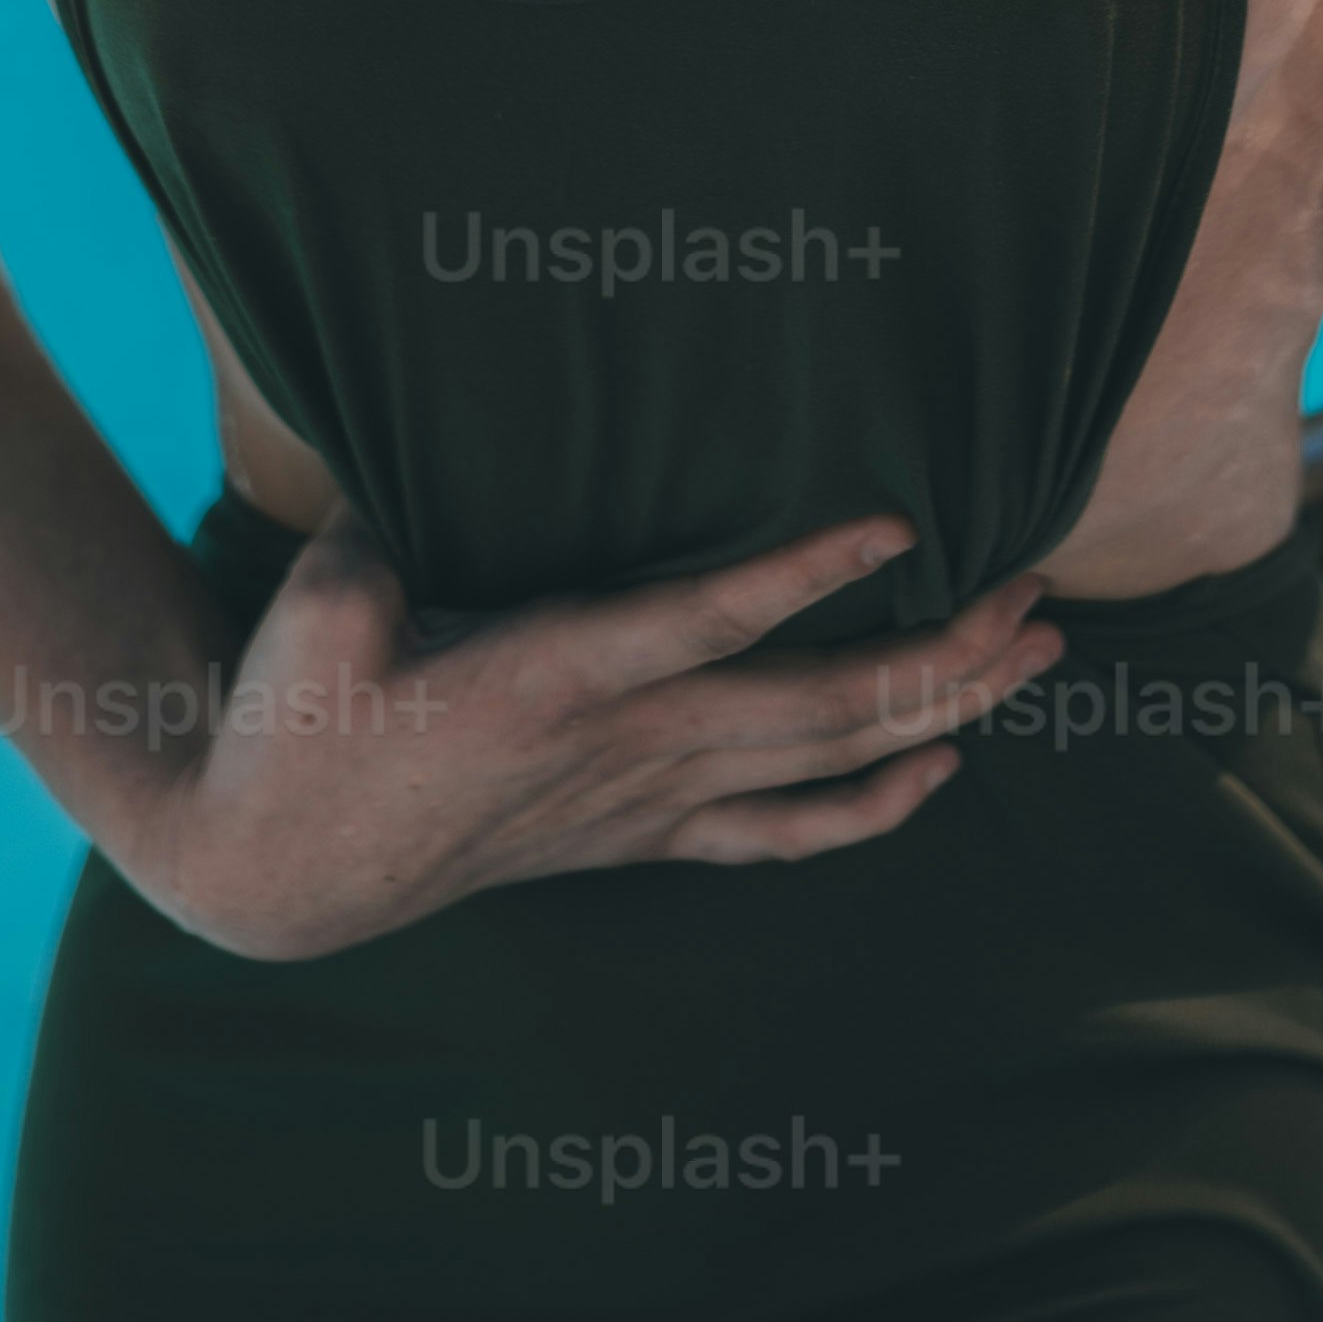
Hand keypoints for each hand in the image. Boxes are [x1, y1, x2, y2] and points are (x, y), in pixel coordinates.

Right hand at [112, 507, 1067, 962]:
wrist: (285, 868)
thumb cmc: (299, 718)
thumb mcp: (323, 603)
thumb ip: (380, 532)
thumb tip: (418, 453)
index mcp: (550, 677)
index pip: (705, 621)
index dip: (804, 576)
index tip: (898, 526)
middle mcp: (623, 749)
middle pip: (817, 707)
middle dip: (941, 652)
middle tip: (1038, 589)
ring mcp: (644, 803)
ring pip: (824, 766)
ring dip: (941, 711)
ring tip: (1036, 653)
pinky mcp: (642, 835)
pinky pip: (784, 834)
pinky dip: (874, 807)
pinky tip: (943, 770)